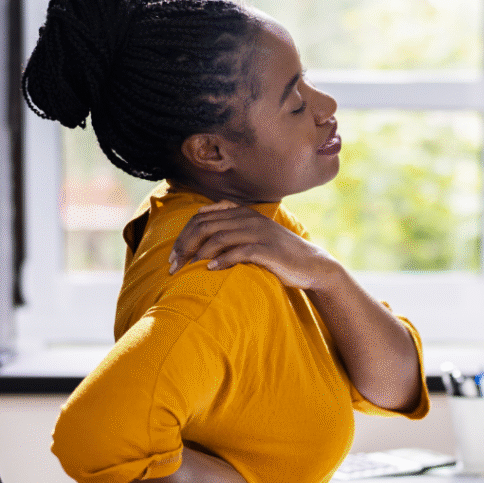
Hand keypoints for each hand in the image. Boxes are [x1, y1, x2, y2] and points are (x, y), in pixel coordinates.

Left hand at [169, 200, 339, 291]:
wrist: (311, 265)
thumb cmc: (278, 254)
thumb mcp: (253, 235)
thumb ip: (230, 228)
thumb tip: (201, 224)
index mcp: (241, 212)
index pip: (201, 217)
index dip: (183, 235)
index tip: (172, 256)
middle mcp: (248, 218)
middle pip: (205, 226)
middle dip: (185, 245)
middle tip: (173, 266)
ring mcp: (258, 232)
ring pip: (218, 237)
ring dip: (198, 254)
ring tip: (187, 269)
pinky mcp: (267, 249)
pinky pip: (238, 251)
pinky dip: (221, 260)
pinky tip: (210, 270)